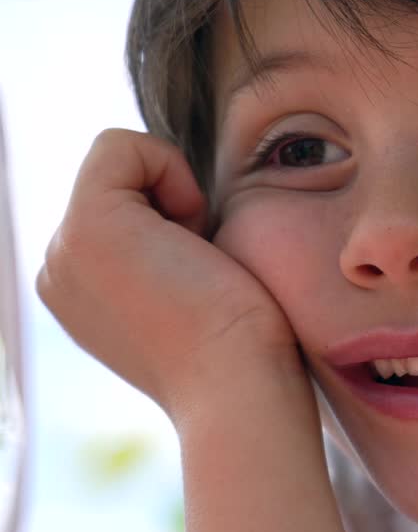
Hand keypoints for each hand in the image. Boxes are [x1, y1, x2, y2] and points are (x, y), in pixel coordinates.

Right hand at [37, 129, 297, 419]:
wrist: (241, 386)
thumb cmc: (245, 343)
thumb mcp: (194, 284)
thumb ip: (169, 248)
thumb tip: (185, 216)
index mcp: (82, 287)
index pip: (123, 198)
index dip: (180, 210)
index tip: (202, 268)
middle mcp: (58, 269)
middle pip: (121, 177)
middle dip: (176, 202)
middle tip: (201, 269)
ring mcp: (62, 250)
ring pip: (120, 160)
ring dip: (177, 194)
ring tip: (194, 260)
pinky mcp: (85, 228)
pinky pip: (119, 145)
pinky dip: (170, 169)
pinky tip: (191, 233)